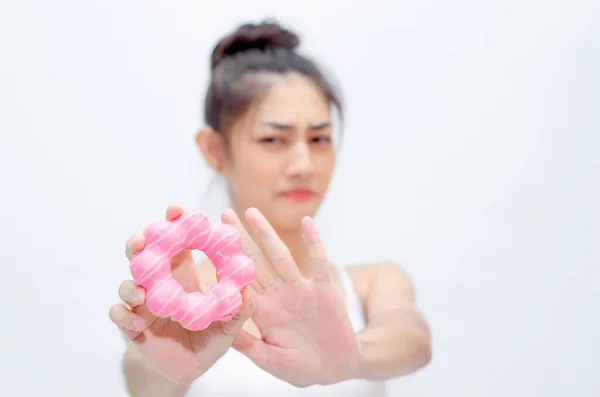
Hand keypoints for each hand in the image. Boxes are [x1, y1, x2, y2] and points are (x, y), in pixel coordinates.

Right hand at [108, 204, 253, 383]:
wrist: (190, 370)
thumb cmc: (210, 340)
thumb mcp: (228, 326)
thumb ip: (237, 311)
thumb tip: (247, 291)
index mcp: (183, 275)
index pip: (176, 243)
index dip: (174, 224)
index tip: (176, 209)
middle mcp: (159, 284)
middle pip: (143, 255)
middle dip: (138, 243)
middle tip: (141, 241)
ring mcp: (142, 303)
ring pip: (127, 283)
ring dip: (129, 283)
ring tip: (140, 291)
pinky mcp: (131, 325)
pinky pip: (119, 315)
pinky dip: (124, 315)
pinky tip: (137, 321)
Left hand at [221, 208, 361, 386]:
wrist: (335, 367)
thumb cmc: (301, 368)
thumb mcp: (271, 360)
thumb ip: (250, 346)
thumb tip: (224, 331)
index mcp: (263, 311)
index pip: (239, 283)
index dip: (223, 264)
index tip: (207, 245)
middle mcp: (278, 294)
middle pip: (256, 261)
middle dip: (240, 239)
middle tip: (223, 214)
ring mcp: (300, 289)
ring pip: (281, 256)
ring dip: (267, 234)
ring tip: (252, 212)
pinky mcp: (322, 289)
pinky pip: (318, 261)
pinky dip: (313, 242)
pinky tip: (307, 222)